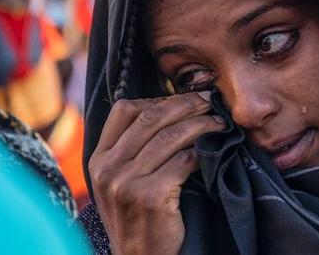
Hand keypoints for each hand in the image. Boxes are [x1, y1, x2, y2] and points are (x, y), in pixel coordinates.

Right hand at [88, 92, 224, 254]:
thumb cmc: (137, 219)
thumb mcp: (119, 183)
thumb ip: (130, 150)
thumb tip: (168, 109)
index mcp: (98, 159)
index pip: (124, 110)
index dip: (158, 99)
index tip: (183, 100)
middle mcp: (108, 168)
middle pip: (151, 117)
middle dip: (186, 104)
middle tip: (210, 102)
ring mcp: (126, 183)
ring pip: (171, 136)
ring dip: (201, 125)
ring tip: (219, 124)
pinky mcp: (150, 197)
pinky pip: (184, 161)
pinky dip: (202, 152)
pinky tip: (213, 152)